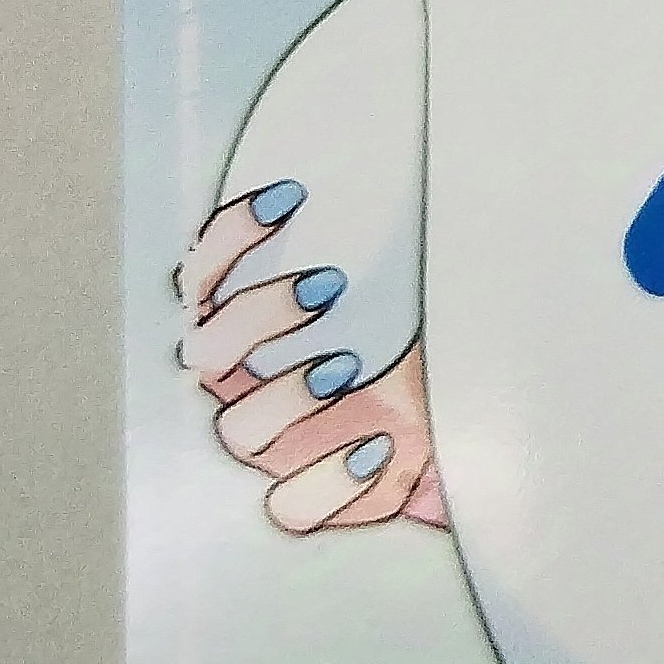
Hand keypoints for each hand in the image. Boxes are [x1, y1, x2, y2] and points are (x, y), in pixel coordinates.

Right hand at [176, 184, 443, 533]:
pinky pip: (288, 507)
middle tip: (328, 285)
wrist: (461, 434)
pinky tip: (375, 447)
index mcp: (256, 331)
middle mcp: (252, 389)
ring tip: (346, 364)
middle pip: (203, 353)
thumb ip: (402, 242)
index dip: (229, 236)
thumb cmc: (426, 347)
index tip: (290, 197)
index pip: (205, 279)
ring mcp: (279, 449)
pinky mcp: (313, 500)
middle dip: (254, 314)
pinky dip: (325, 479)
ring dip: (283, 393)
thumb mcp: (413, 292)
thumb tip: (453, 156)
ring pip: (237, 429)